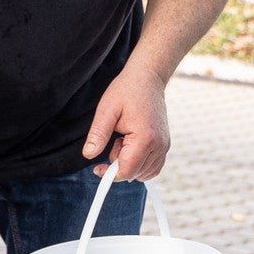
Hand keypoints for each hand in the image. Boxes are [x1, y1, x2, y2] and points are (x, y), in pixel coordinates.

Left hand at [81, 65, 169, 180]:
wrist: (147, 79)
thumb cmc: (126, 92)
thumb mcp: (106, 111)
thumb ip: (98, 134)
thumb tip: (89, 155)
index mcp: (145, 138)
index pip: (127, 171)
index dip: (109, 174)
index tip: (96, 168)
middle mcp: (159, 145)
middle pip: (135, 174)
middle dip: (118, 166)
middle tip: (114, 143)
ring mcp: (164, 145)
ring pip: (144, 173)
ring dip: (129, 164)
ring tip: (123, 141)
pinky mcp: (165, 144)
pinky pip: (153, 166)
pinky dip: (139, 164)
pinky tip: (130, 146)